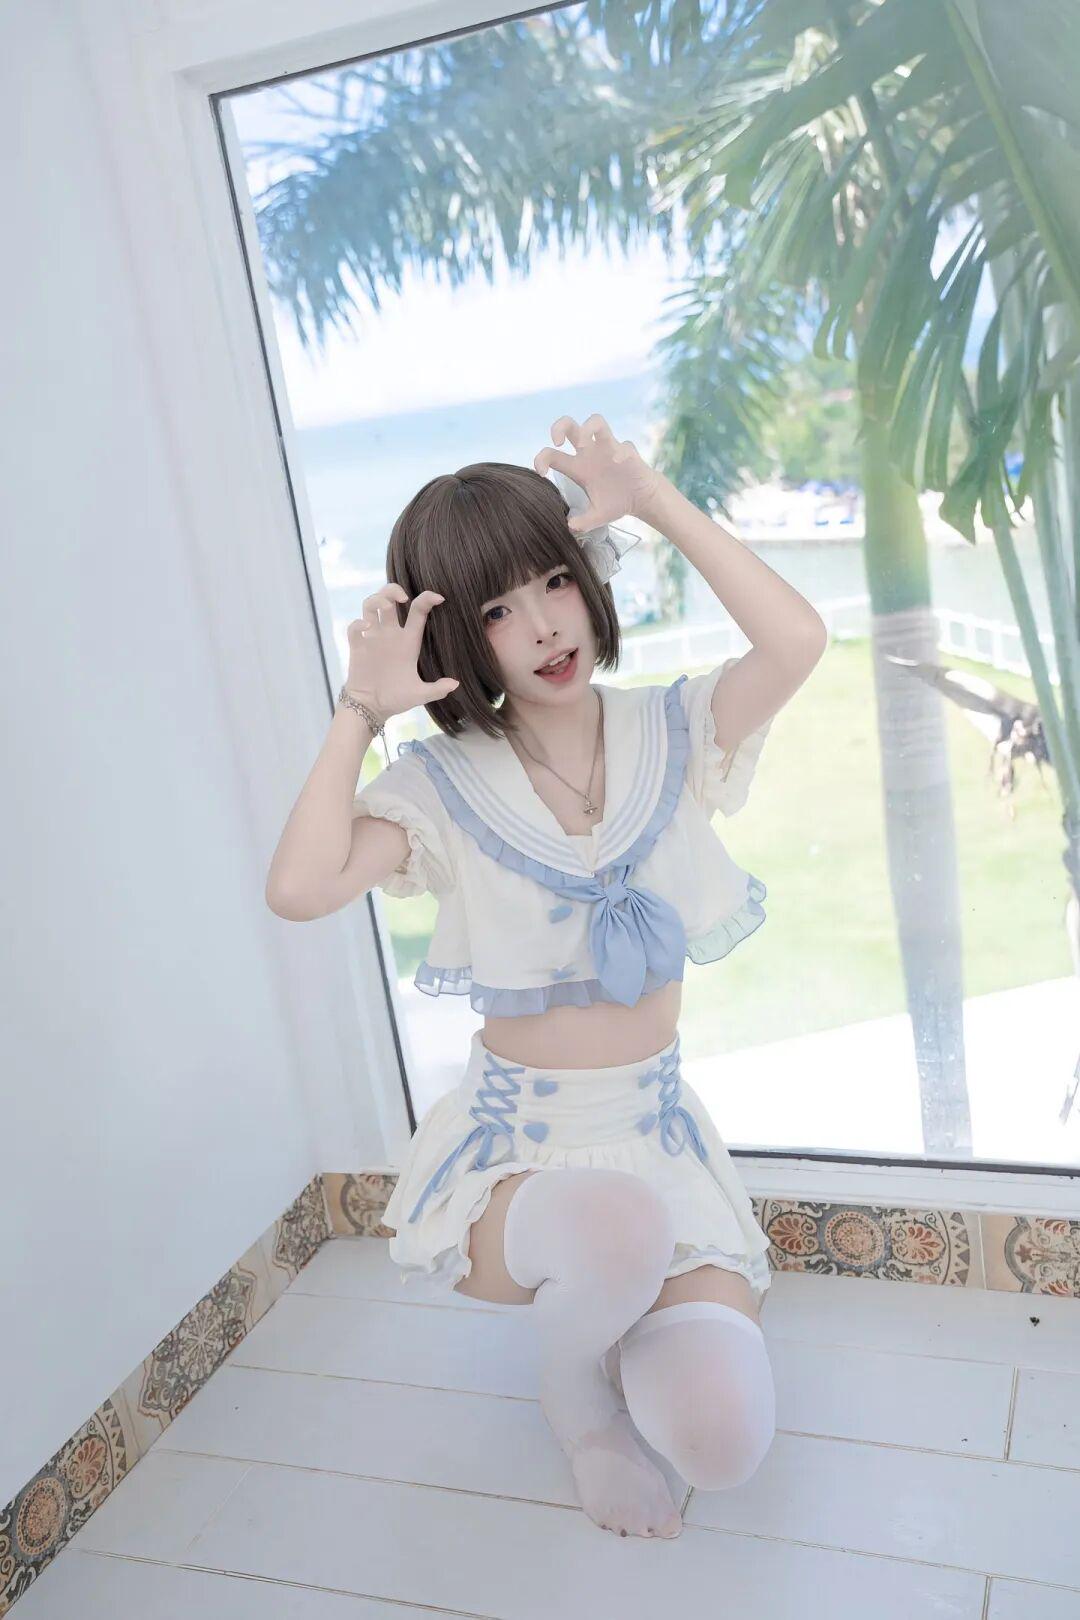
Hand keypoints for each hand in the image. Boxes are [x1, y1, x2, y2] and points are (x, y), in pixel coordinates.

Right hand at [344, 584, 458, 720]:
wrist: (372, 708)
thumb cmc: (396, 699)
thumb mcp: (419, 694)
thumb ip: (437, 689)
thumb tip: (455, 684)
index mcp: (409, 641)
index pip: (418, 611)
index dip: (427, 599)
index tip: (439, 597)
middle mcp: (390, 635)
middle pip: (390, 599)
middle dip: (394, 590)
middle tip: (403, 597)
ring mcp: (373, 639)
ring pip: (370, 606)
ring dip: (376, 599)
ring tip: (384, 605)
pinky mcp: (358, 647)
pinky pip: (354, 628)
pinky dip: (358, 623)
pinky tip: (366, 627)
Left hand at [533, 414, 662, 530]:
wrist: (642, 500)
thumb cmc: (617, 502)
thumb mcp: (598, 516)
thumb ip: (584, 522)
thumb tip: (570, 527)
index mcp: (578, 467)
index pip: (553, 455)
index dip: (542, 459)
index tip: (541, 472)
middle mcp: (590, 453)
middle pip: (570, 425)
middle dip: (560, 427)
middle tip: (557, 441)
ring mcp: (608, 449)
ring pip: (596, 421)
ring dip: (588, 428)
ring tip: (585, 442)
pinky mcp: (627, 452)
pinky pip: (623, 446)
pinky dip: (619, 451)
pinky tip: (618, 462)